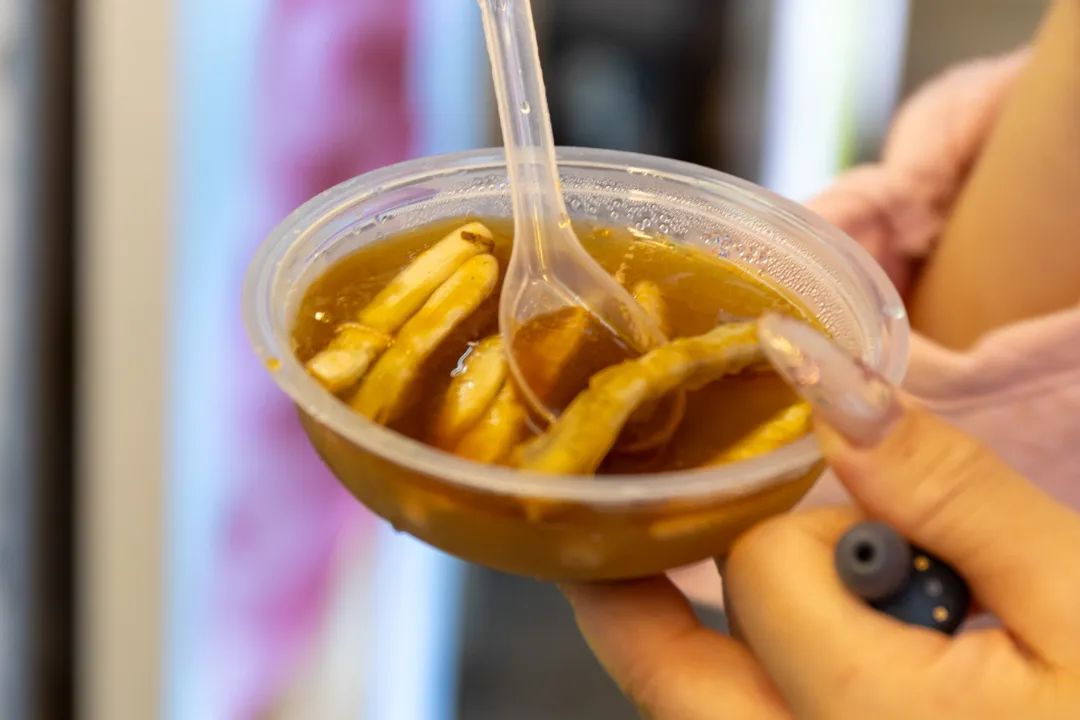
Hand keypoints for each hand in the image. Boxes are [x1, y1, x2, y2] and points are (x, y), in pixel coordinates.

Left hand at [562, 315, 1079, 718]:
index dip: (803, 523)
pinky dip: (735, 681)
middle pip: (664, 669)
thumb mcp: (1078, 598)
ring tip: (715, 565)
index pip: (761, 571)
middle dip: (637, 581)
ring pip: (689, 711)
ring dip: (688, 636)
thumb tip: (821, 381)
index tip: (869, 520)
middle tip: (626, 503)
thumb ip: (947, 490)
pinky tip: (773, 640)